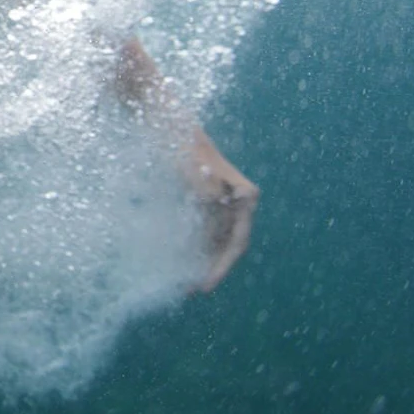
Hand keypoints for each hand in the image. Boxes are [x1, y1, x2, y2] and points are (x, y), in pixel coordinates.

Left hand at [180, 125, 258, 292]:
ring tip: (184, 279)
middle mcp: (241, 200)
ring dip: (204, 258)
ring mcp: (226, 200)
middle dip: (213, 267)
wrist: (168, 124)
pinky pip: (208, 228)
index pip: (237, 242)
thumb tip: (215, 233)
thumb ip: (210, 206)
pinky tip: (184, 257)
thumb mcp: (197, 179)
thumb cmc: (184, 148)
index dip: (222, 267)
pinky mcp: (210, 198)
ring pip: (218, 238)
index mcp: (245, 196)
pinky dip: (198, 243)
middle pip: (230, 244)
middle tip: (191, 289)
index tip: (204, 286)